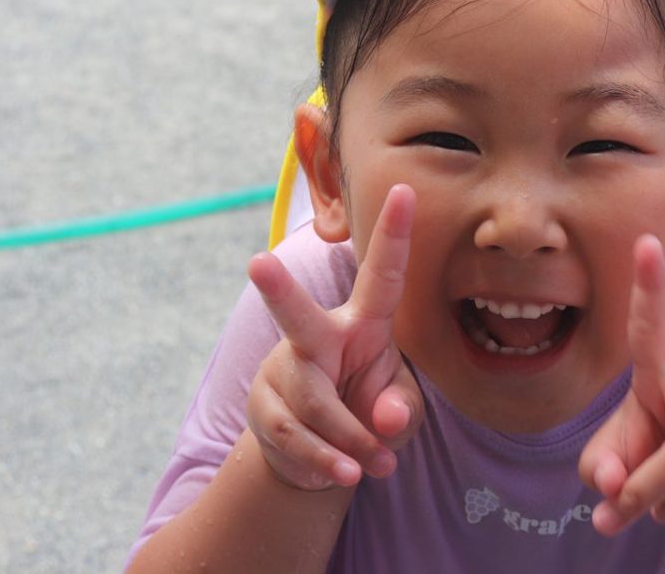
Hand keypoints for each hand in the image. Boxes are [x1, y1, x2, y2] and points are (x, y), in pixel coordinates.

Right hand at [245, 184, 422, 490]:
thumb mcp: (400, 411)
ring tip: (374, 465)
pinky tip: (345, 473)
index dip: (395, 234)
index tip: (407, 190)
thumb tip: (385, 419)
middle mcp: (318, 337)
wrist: (322, 457)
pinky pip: (295, 436)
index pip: (383, 275)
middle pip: (297, 315)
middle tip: (257, 263)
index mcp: (363, 323)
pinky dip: (326, 459)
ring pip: (312, 403)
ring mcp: (285, 370)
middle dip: (278, 290)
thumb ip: (402, 411)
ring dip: (349, 440)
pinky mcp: (265, 407)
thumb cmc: (370, 413)